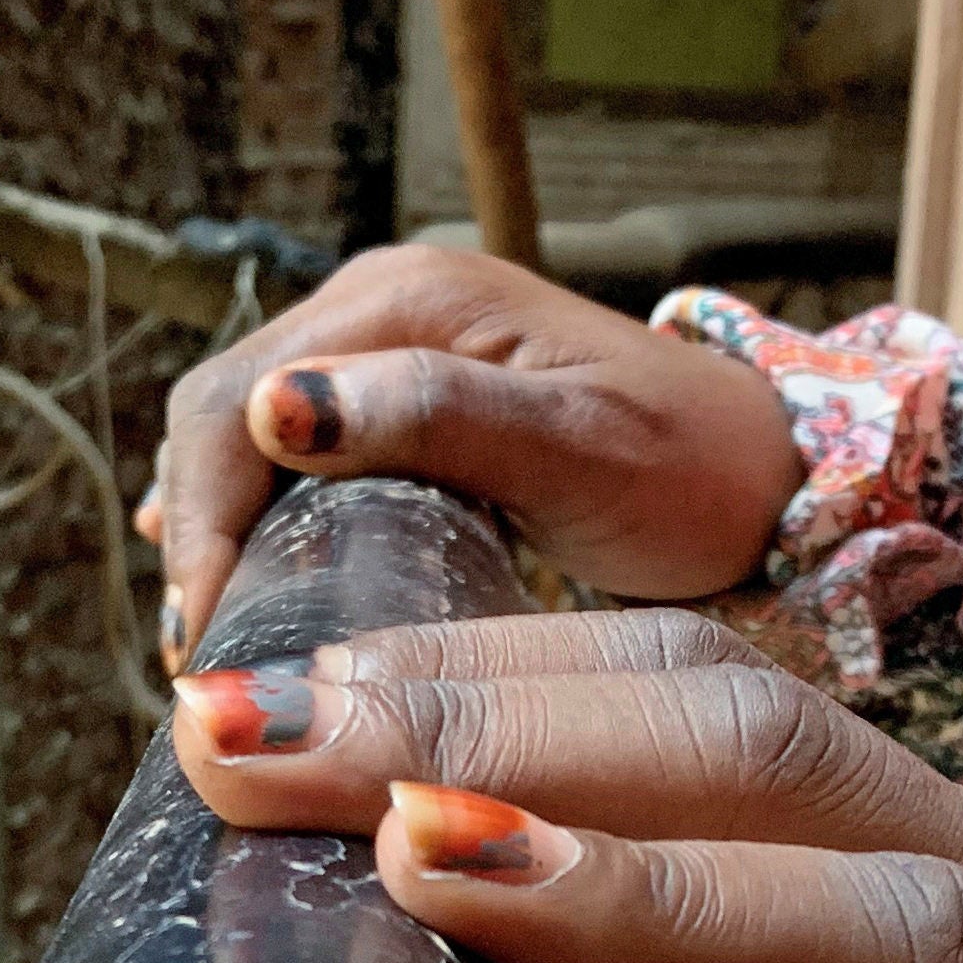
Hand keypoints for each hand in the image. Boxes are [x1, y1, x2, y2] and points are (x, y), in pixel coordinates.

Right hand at [138, 247, 801, 670]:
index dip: (202, 521)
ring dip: (218, 533)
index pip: (234, 402)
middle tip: (203, 662)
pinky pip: (292, 458)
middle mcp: (380, 306)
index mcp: (407, 300)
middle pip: (222, 416)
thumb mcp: (573, 448)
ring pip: (245, 439)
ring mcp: (386, 350)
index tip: (206, 639)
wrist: (765, 476)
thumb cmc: (691, 469)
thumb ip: (432, 415)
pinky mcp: (400, 403)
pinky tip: (241, 591)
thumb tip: (276, 407)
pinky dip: (256, 524)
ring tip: (216, 643)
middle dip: (197, 534)